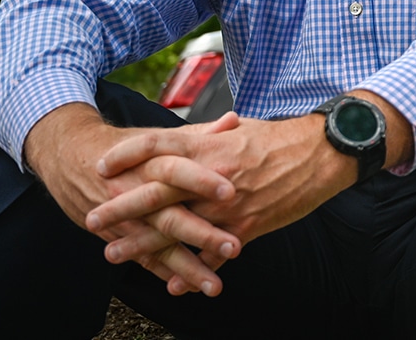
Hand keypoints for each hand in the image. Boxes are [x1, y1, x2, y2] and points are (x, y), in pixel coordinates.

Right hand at [24, 104, 241, 294]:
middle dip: (202, 233)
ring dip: (187, 266)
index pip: (177, 169)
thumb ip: (198, 134)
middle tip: (234, 247)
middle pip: (170, 214)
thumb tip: (234, 121)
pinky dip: (164, 274)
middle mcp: (137, 191)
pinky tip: (187, 288)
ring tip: (213, 285)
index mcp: (151, 161)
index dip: (202, 180)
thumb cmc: (126, 147)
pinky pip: (143, 258)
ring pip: (158, 245)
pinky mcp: (118, 236)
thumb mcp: (158, 137)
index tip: (232, 193)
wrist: (69, 157)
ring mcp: (126, 218)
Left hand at [89, 111, 357, 293]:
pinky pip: (214, 252)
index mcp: (210, 147)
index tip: (101, 166)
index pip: (156, 147)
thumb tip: (188, 138)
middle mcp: (212, 176)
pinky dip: (192, 269)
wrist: (323, 153)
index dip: (127, 156)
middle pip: (155, 192)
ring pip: (177, 229)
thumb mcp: (240, 131)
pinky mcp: (248, 226)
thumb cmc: (282, 138)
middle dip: (120, 208)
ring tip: (114, 254)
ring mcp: (228, 204)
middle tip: (92, 219)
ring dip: (143, 245)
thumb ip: (210, 139)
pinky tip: (173, 284)